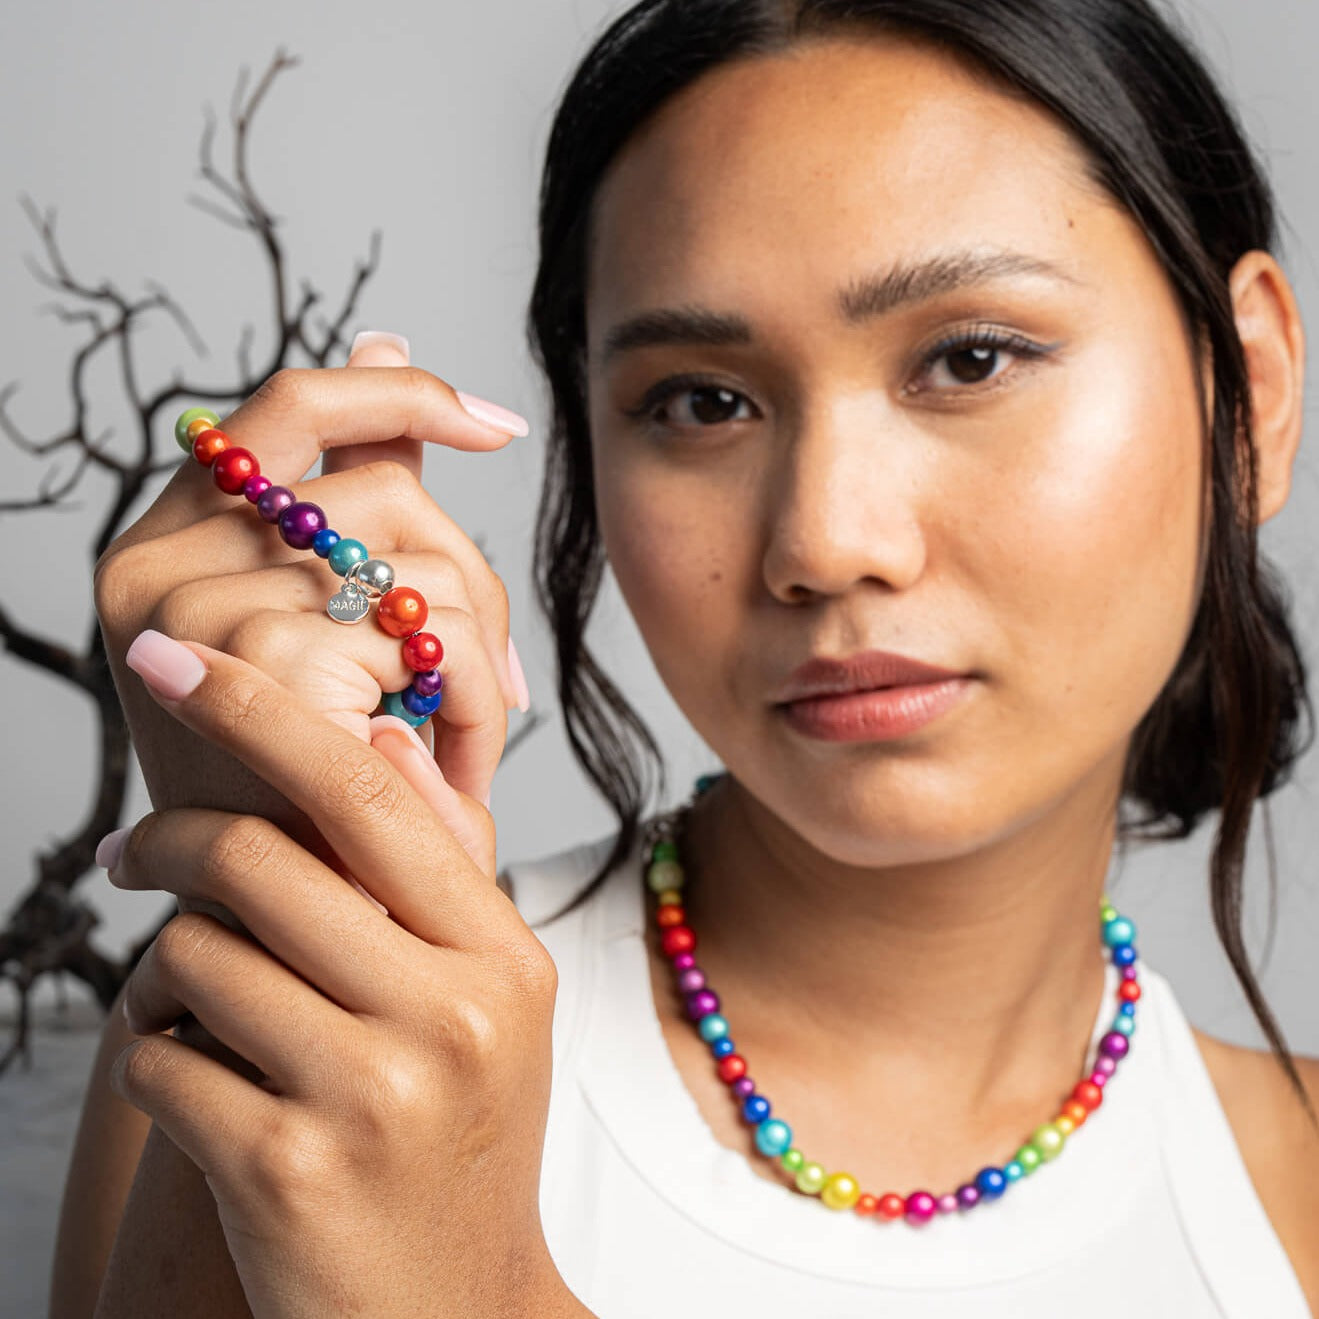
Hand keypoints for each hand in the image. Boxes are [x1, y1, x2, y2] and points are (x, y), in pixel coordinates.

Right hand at [93, 336, 528, 1055]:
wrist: (283, 944)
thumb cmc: (311, 793)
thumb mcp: (329, 635)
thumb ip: (355, 493)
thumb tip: (387, 335)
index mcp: (168, 541)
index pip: (294, 406)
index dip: (402, 395)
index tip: (496, 425)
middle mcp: (158, 565)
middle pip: (389, 494)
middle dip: (471, 586)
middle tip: (494, 684)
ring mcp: (197, 615)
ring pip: (422, 563)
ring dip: (480, 656)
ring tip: (471, 738)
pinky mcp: (260, 669)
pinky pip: (432, 635)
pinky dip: (475, 700)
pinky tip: (459, 768)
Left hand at [104, 629, 583, 1318]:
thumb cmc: (458, 1142)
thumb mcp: (482, 1004)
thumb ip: (434, 873)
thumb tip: (379, 737)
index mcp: (501, 956)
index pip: (370, 792)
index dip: (263, 711)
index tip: (177, 665)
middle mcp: (451, 1012)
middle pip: (261, 857)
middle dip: (168, 838)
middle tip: (132, 851)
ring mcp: (372, 1093)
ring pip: (194, 955)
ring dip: (169, 975)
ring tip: (202, 1014)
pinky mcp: (284, 1169)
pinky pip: (160, 1058)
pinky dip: (156, 1059)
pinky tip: (204, 1090)